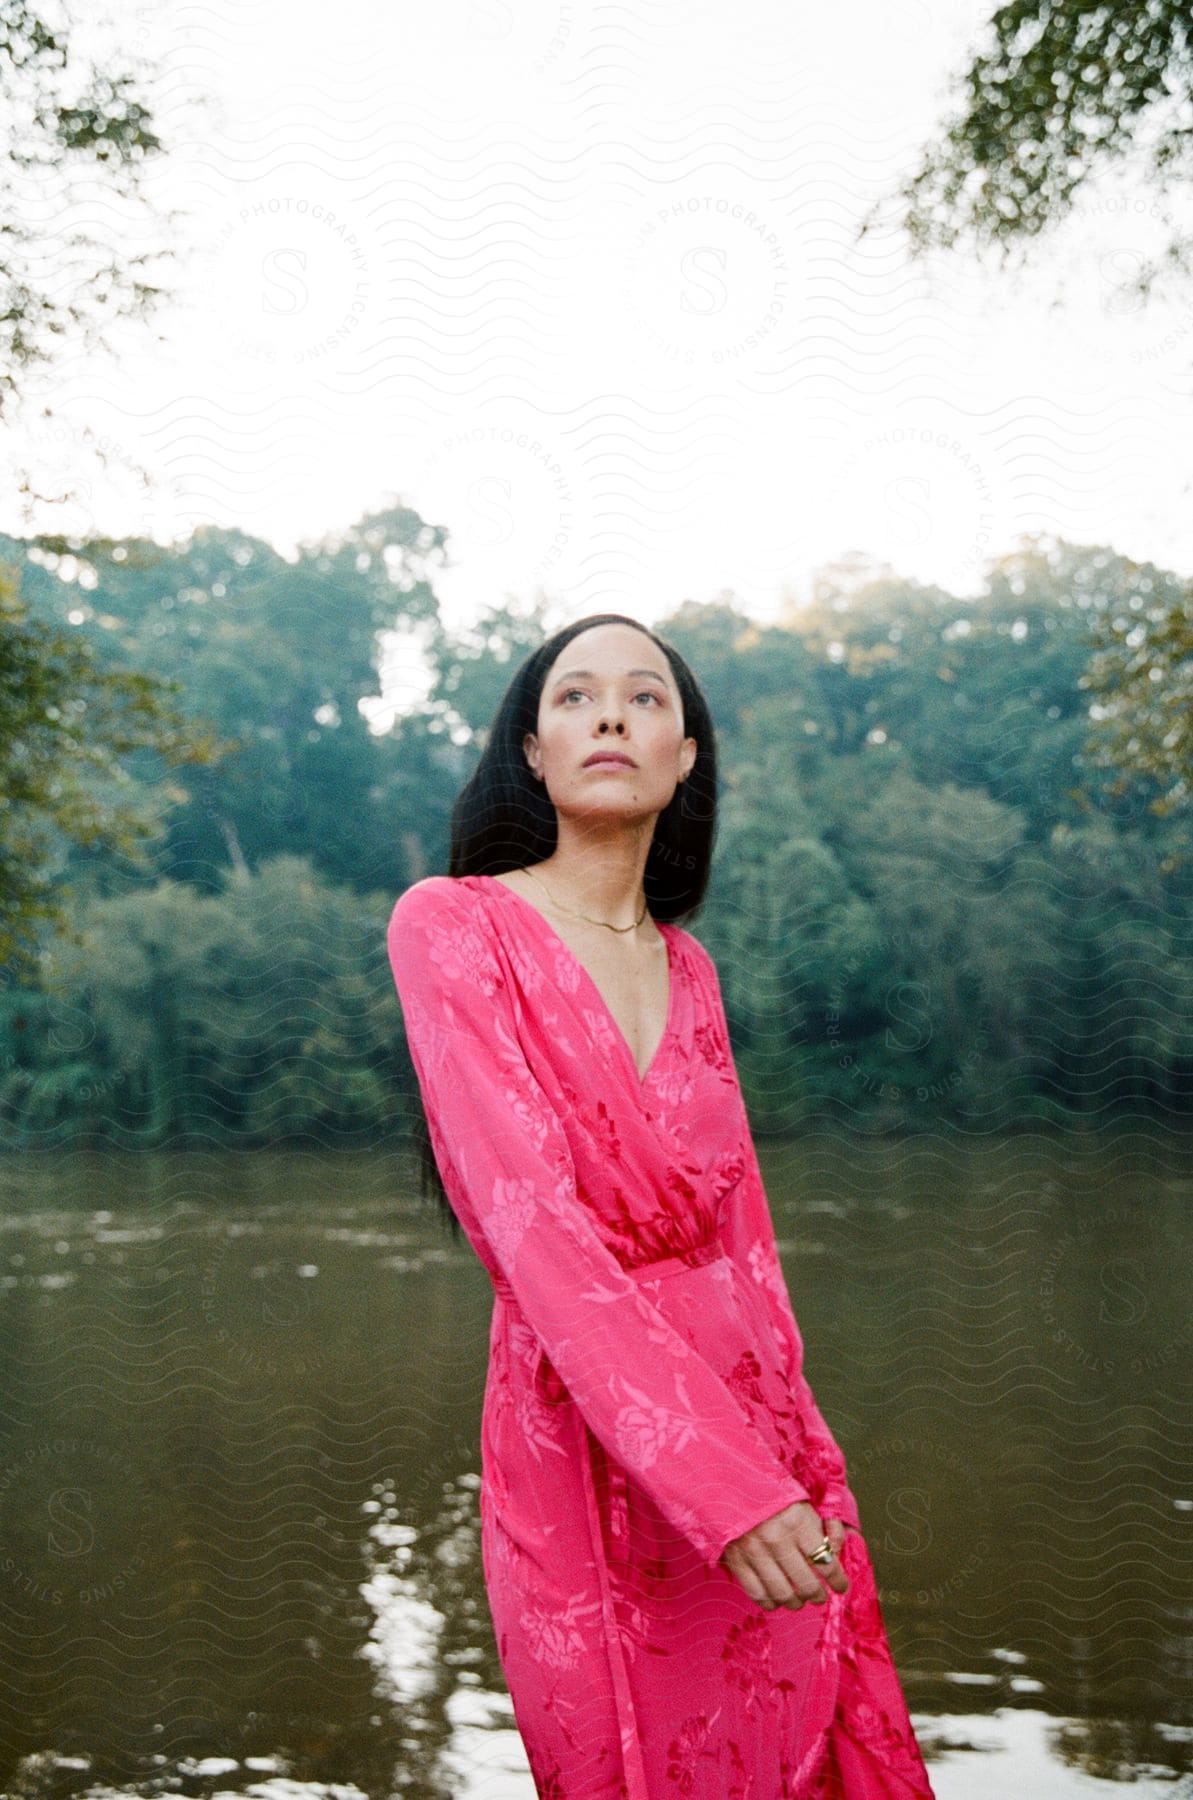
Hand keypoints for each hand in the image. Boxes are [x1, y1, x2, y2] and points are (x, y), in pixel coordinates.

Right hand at [720, 1500, 850, 1611]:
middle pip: (806, 1585)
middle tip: (820, 1595)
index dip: (838, 1581)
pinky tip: (776, 1599)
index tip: (841, 1586)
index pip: (826, 1563)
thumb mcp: (804, 1503)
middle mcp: (777, 1540)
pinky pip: (757, 1594)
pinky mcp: (736, 1561)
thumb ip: (826, 1527)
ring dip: (796, 1602)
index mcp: (797, 1522)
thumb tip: (837, 1552)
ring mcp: (754, 1553)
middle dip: (818, 1595)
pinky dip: (770, 1603)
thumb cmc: (772, 1494)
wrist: (729, 1484)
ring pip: (783, 1595)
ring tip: (799, 1599)